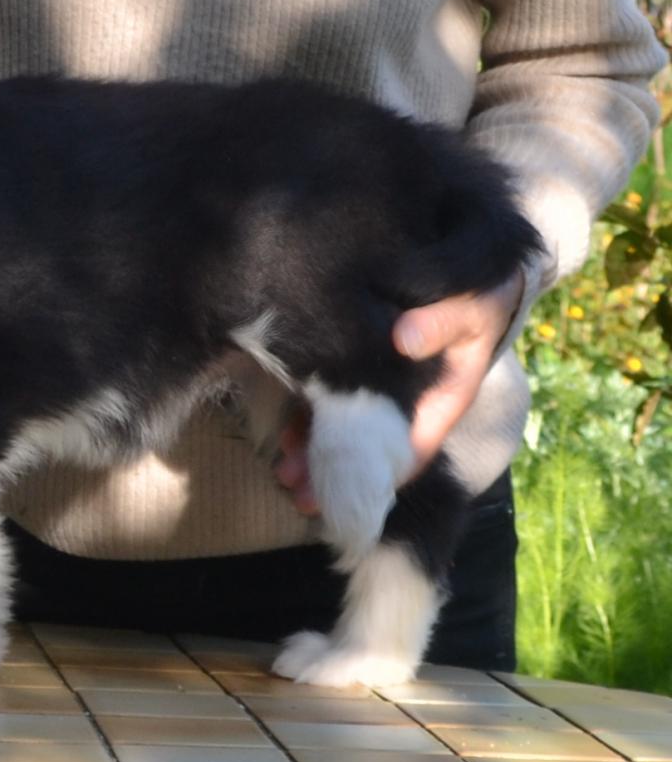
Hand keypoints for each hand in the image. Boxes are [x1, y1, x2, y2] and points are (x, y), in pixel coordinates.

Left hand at [275, 271, 524, 514]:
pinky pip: (335, 400)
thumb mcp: (470, 305)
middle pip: (369, 449)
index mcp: (441, 400)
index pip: (410, 450)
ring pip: (347, 428)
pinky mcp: (361, 368)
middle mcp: (410, 403)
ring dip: (317, 450)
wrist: (476, 267)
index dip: (377, 475)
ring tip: (282, 472)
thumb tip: (406, 337)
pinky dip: (313, 417)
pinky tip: (286, 433)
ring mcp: (383, 388)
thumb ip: (443, 321)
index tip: (342, 494)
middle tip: (296, 488)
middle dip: (334, 470)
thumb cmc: (478, 293)